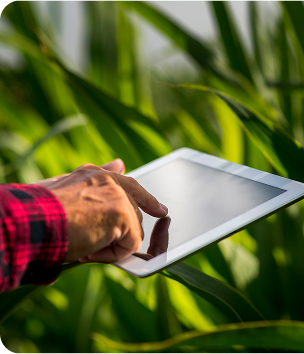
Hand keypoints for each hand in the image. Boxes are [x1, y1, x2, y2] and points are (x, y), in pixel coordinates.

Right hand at [35, 159, 167, 262]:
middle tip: (85, 239)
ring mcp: (118, 196)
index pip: (130, 185)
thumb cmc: (40, 213)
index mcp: (96, 174)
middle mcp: (110, 180)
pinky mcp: (122, 214)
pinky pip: (130, 244)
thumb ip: (97, 179)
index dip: (147, 200)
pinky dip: (112, 254)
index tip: (161, 211)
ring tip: (82, 241)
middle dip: (117, 233)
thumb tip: (119, 163)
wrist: (28, 223)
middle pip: (132, 214)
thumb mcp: (66, 193)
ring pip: (131, 231)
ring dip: (110, 244)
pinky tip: (89, 247)